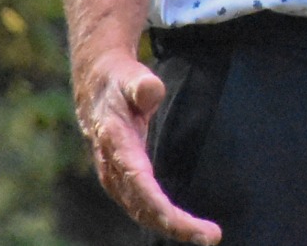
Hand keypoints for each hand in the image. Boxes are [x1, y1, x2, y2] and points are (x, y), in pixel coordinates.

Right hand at [75, 48, 222, 244]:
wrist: (96, 85)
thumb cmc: (119, 81)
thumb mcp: (129, 76)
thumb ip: (141, 84)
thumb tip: (151, 90)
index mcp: (115, 143)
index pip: (138, 182)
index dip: (159, 206)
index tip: (181, 222)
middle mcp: (112, 167)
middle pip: (142, 206)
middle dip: (174, 225)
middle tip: (210, 237)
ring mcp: (116, 176)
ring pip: (142, 210)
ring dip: (172, 226)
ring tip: (206, 236)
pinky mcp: (123, 179)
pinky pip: (143, 205)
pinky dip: (163, 219)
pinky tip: (185, 227)